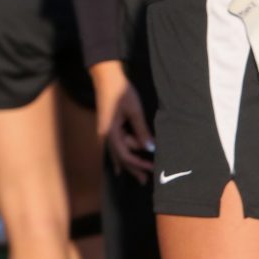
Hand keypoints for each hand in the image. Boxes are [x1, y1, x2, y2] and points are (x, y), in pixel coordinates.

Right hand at [90, 61, 154, 181]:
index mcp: (111, 132)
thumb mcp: (134, 110)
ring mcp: (105, 131)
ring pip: (117, 152)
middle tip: (145, 182)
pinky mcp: (107, 127)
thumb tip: (149, 149)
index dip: (138, 164)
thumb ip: (141, 130)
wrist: (105, 77)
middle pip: (119, 157)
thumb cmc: (121, 92)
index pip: (125, 155)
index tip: (153, 168)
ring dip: (128, 162)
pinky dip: (120, 156)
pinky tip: (119, 166)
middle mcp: (106, 135)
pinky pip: (114, 146)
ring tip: (140, 174)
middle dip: (132, 169)